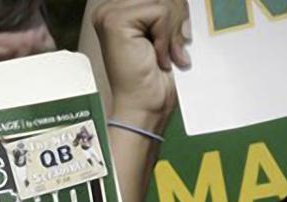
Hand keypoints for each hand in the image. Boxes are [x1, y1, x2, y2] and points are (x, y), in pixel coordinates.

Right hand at [92, 0, 190, 127]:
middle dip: (178, 18)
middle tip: (174, 50)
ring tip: (166, 55)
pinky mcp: (115, 21)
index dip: (176, 10)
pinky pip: (160, 12)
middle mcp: (110, 7)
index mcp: (121, 7)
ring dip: (172, 30)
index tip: (177, 38)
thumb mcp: (168, 31)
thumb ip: (172, 9)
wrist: (146, 106)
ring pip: (163, 0)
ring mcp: (109, 13)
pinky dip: (166, 36)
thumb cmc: (156, 77)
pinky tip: (158, 56)